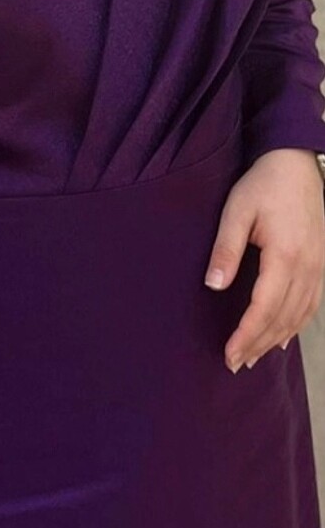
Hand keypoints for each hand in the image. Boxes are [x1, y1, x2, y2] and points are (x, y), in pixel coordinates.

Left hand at [204, 147, 324, 373]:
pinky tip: (282, 338)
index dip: (247, 335)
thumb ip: (226, 250)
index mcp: (286, 256)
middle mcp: (308, 267)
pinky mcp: (320, 263)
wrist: (296, 162)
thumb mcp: (236, 211)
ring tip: (252, 357)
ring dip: (276, 339)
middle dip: (258, 345)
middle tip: (234, 364)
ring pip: (300, 315)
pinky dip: (295, 325)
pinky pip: (311, 304)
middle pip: (284, 318)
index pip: (265, 308)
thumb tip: (214, 286)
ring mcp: (319, 266)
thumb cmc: (263, 184)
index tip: (229, 354)